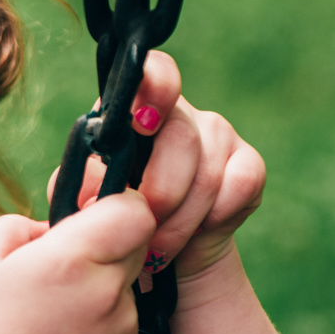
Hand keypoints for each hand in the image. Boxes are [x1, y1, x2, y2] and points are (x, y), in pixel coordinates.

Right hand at [0, 190, 155, 333]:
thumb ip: (19, 225)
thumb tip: (49, 225)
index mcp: (71, 259)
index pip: (134, 208)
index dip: (116, 203)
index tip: (90, 213)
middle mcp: (107, 291)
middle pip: (135, 241)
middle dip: (106, 241)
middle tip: (63, 263)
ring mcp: (124, 328)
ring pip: (127, 283)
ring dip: (100, 286)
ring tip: (51, 316)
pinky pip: (124, 321)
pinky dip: (100, 323)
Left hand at [48, 51, 265, 283]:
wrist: (162, 261)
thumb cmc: (119, 221)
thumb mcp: (91, 204)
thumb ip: (86, 183)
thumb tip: (96, 174)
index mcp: (135, 111)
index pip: (153, 72)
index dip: (154, 89)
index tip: (142, 124)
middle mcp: (179, 114)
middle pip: (180, 136)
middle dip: (160, 195)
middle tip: (144, 227)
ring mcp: (218, 135)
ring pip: (208, 171)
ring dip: (182, 220)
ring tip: (160, 245)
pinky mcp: (248, 165)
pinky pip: (241, 183)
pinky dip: (216, 216)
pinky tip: (200, 230)